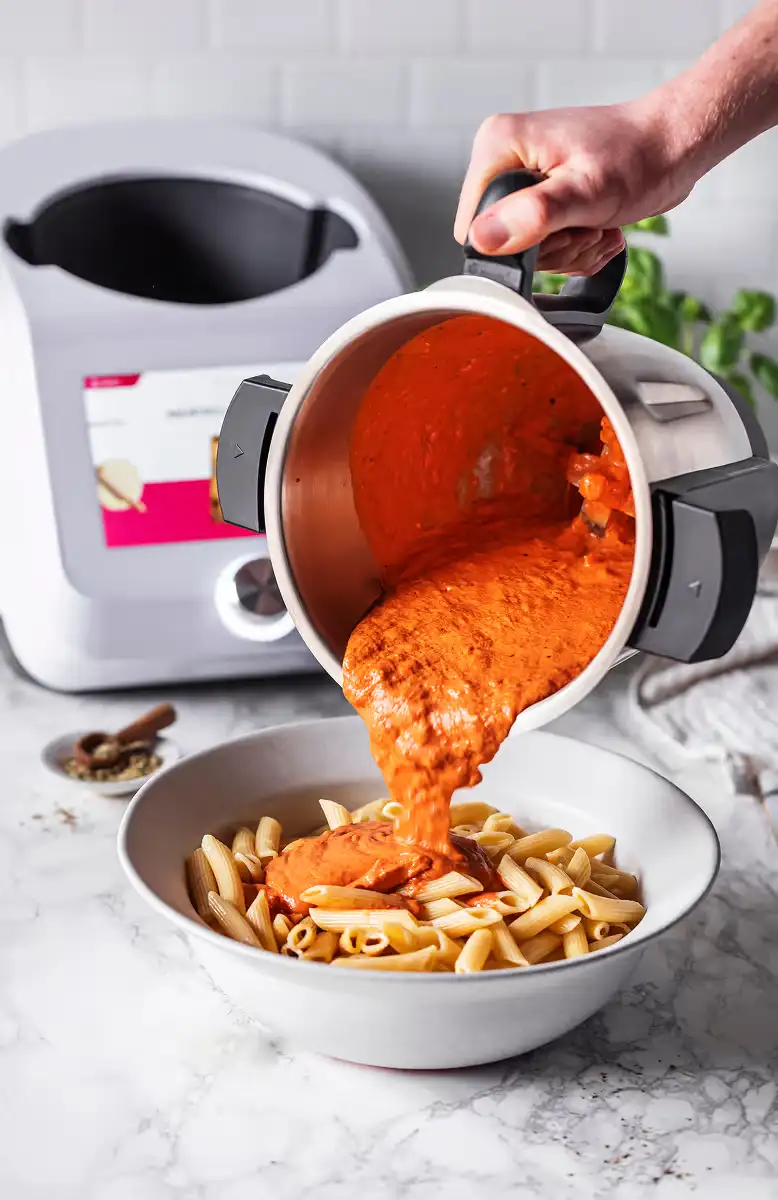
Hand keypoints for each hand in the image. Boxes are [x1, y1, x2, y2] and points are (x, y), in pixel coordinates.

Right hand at [455, 100, 695, 275]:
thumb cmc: (639, 155)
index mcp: (499, 146)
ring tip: (597, 223)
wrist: (675, 143)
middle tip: (585, 225)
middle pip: (502, 243)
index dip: (512, 244)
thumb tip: (483, 238)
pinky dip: (577, 249)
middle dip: (550, 249)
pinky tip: (599, 227)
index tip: (554, 229)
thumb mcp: (587, 190)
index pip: (472, 226)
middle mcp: (505, 160)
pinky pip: (547, 249)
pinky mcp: (543, 197)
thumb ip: (533, 216)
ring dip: (569, 251)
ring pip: (527, 253)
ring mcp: (524, 181)